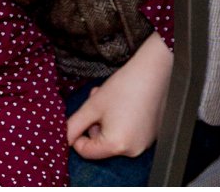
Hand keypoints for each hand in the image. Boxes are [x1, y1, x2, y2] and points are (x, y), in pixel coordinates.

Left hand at [66, 36, 172, 159]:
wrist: (156, 68)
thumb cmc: (125, 86)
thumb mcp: (92, 106)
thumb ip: (73, 126)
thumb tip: (64, 139)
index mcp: (116, 145)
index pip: (86, 151)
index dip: (79, 134)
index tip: (84, 116)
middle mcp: (133, 149)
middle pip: (101, 144)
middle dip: (96, 125)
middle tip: (98, 104)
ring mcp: (145, 142)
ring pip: (115, 137)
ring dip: (108, 122)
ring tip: (112, 101)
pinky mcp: (153, 134)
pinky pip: (130, 133)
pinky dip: (123, 122)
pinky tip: (126, 104)